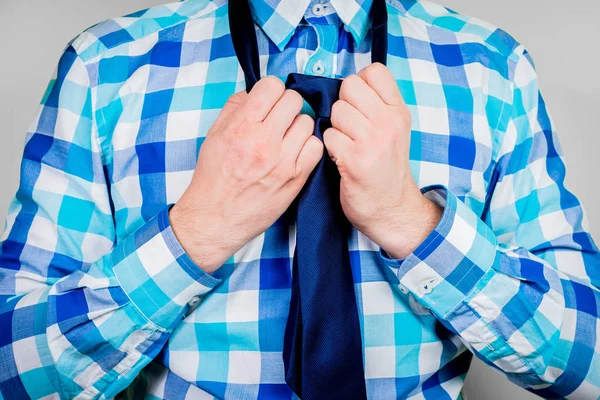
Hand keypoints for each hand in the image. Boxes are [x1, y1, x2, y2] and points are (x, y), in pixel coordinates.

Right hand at [170, 77, 321, 272]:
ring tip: (286, 137)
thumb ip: (235, 108)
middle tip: (280, 118)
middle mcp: (263, 141)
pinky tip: (296, 152)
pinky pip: (316, 147)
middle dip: (286, 105)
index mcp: (241, 127)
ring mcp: (282, 160)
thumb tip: (256, 92)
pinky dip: (308, 146)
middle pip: (294, 100)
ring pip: (307, 122)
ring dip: (297, 126)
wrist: (216, 218)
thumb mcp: (214, 135)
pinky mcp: (296, 178)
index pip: (272, 86)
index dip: (272, 90)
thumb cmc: (213, 177)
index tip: (269, 99)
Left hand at [324, 63, 441, 258]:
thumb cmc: (385, 167)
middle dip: (343, 104)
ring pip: (337, 110)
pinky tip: (341, 158)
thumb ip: (377, 104)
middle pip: (350, 86)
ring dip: (335, 127)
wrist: (391, 207)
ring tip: (347, 144)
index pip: (374, 71)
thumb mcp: (393, 130)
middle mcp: (389, 122)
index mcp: (399, 111)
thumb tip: (348, 84)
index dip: (359, 83)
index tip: (359, 104)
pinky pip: (329, 136)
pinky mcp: (355, 159)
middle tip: (350, 127)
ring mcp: (373, 140)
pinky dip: (330, 147)